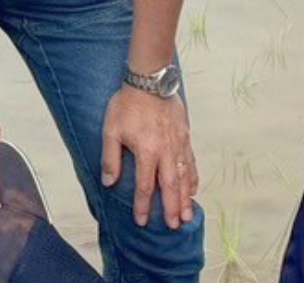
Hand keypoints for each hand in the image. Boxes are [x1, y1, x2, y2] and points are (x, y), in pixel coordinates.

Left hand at [102, 85, 197, 229]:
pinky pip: (191, 159)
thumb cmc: (128, 104)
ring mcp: (178, 142)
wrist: (151, 79)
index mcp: (147, 151)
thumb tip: (109, 182)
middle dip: (172, 207)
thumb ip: (110, 158)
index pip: (146, 185)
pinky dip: (193, 175)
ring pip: (185, 174)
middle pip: (171, 184)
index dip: (144, 205)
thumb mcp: (111, 130)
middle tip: (174, 225)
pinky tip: (194, 186)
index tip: (142, 221)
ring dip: (186, 196)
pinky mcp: (185, 133)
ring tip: (188, 213)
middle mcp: (166, 150)